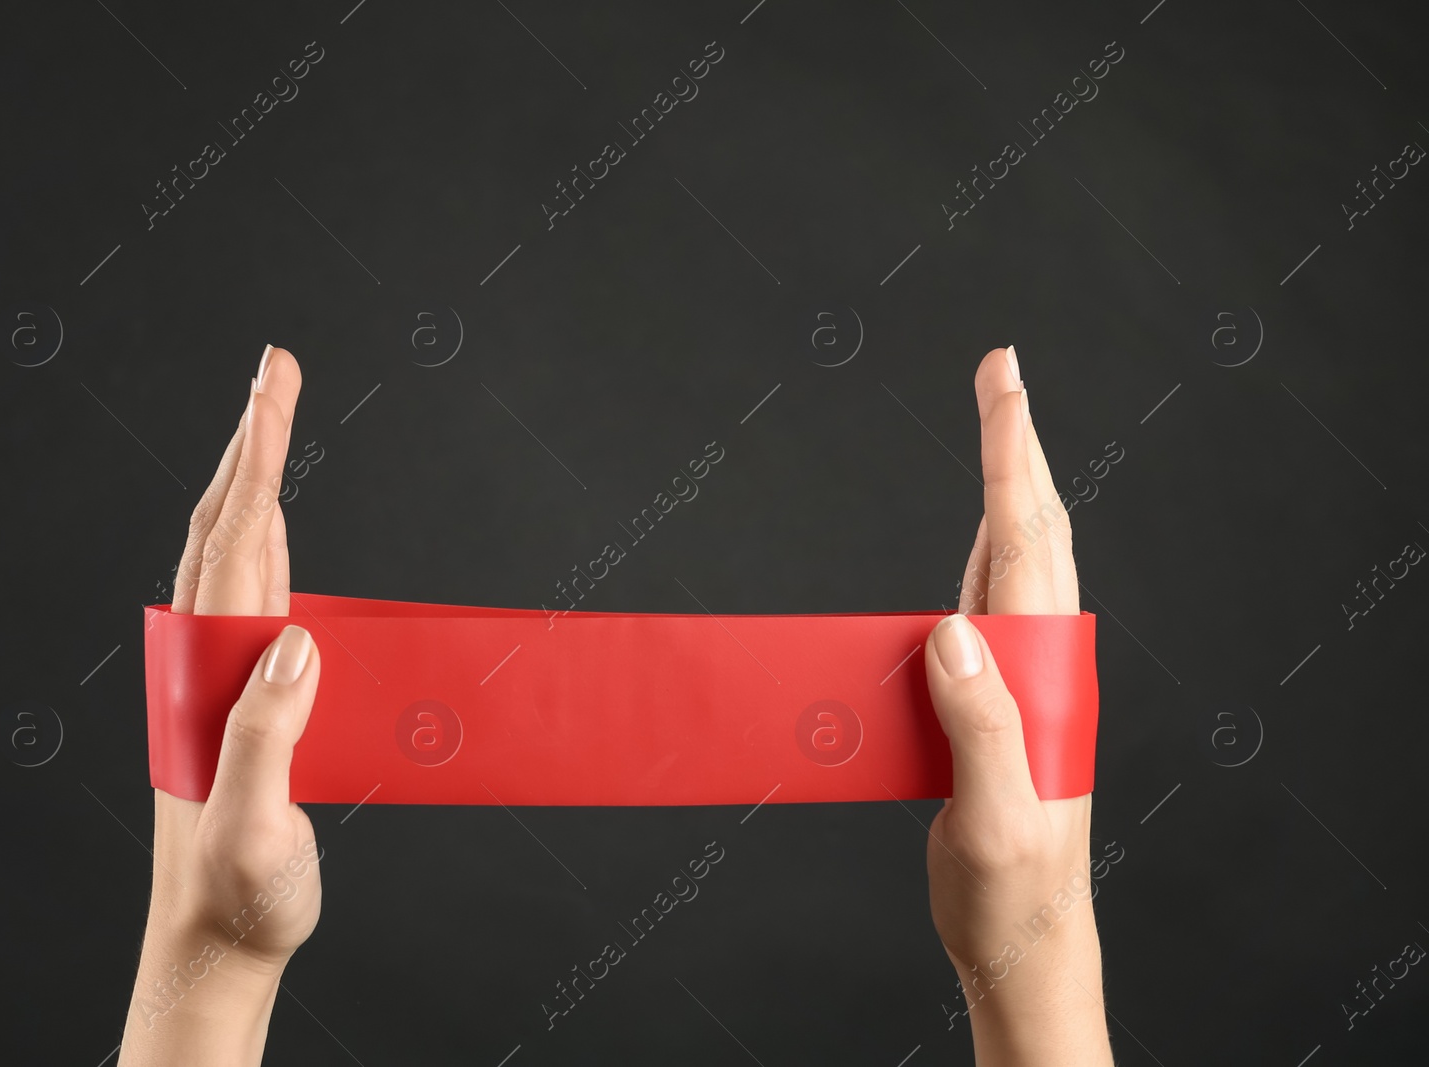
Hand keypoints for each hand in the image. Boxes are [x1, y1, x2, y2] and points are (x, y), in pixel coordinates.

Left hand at [120, 346, 321, 1066]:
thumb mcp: (249, 826)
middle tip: (276, 369)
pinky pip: (255, 599)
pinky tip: (274, 528)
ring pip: (235, 556)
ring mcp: (221, 677)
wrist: (219, 939)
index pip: (233, 548)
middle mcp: (206, 664)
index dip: (255, 463)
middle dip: (251, 442)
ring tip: (272, 420)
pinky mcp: (243, 698)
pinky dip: (266, 541)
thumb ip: (264, 734)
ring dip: (255, 481)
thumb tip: (293, 640)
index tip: (271, 389)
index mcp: (207, 680)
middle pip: (227, 529)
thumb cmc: (238, 893)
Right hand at [921, 346, 1112, 1064]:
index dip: (1012, 458)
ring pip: (1017, 558)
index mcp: (1044, 676)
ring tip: (1000, 425)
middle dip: (1017, 443)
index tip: (1003, 386)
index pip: (1027, 545)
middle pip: (1032, 529)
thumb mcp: (996, 817)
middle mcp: (1042, 662)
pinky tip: (980, 535)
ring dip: (1008, 484)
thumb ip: (982, 724)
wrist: (1023, 936)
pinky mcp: (999, 697)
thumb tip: (955, 629)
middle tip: (1000, 371)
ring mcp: (1025, 676)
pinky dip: (986, 546)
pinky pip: (991, 602)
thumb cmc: (1012, 887)